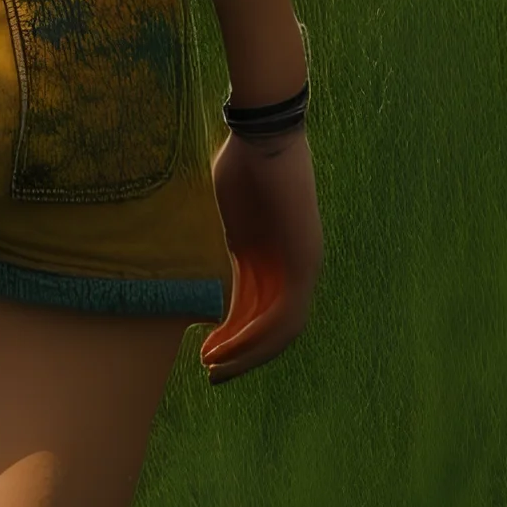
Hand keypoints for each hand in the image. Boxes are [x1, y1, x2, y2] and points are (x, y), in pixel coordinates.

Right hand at [200, 129, 320, 384]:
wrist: (264, 134)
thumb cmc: (242, 163)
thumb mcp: (228, 218)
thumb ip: (224, 249)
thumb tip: (200, 271)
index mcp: (276, 257)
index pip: (259, 311)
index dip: (233, 336)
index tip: (204, 350)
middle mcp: (296, 268)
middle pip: (273, 330)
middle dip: (242, 356)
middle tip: (210, 372)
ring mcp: (304, 266)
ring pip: (280, 332)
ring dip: (246, 354)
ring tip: (213, 366)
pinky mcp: (306, 261)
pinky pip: (284, 315)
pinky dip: (255, 337)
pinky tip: (227, 346)